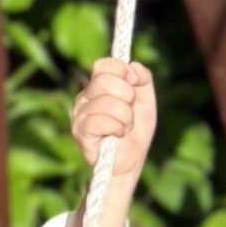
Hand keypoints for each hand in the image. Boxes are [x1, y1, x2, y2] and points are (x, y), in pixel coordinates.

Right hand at [65, 56, 156, 226]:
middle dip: (127, 97)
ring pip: (107, 102)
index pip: (103, 64)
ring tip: (125, 127)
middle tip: (129, 113)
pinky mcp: (80, 132)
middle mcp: (84, 97)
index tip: (134, 83)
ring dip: (126, 117)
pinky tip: (118, 135)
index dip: (122, 70)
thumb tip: (133, 68)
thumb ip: (143, 78)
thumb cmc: (135, 131)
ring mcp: (79, 114)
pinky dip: (117, 128)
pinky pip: (101, 120)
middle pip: (105, 80)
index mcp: (98, 86)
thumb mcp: (146, 100)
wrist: (130, 162)